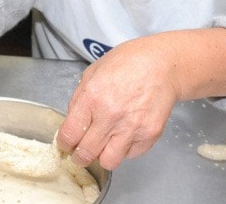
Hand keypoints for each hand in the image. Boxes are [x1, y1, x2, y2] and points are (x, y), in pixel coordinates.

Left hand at [56, 36, 181, 169]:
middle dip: (79, 155)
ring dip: (102, 156)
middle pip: (86, 153)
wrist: (161, 64)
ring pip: (108, 162)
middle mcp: (111, 115)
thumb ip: (79, 99)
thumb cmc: (127, 63)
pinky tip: (124, 134)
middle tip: (80, 151)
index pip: (69, 134)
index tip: (65, 144)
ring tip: (103, 145)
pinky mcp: (150, 134)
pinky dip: (124, 149)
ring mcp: (132, 127)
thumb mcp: (92, 72)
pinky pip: (130, 155)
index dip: (64, 143)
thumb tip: (72, 122)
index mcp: (92, 97)